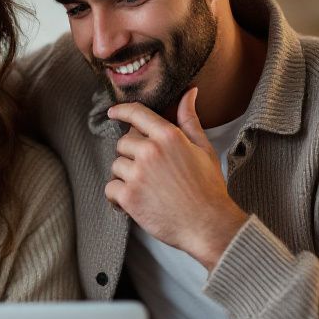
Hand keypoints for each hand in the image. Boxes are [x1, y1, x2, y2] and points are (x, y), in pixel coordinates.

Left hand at [106, 88, 247, 270]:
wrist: (208, 225)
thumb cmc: (208, 188)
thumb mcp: (203, 149)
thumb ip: (190, 120)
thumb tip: (188, 93)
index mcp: (168, 136)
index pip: (137, 114)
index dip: (122, 111)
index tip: (113, 112)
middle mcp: (150, 151)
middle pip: (123, 143)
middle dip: (132, 156)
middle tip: (149, 173)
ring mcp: (137, 174)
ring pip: (116, 166)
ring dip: (125, 177)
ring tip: (146, 190)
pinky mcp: (128, 196)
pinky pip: (110, 188)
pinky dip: (118, 197)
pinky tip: (133, 203)